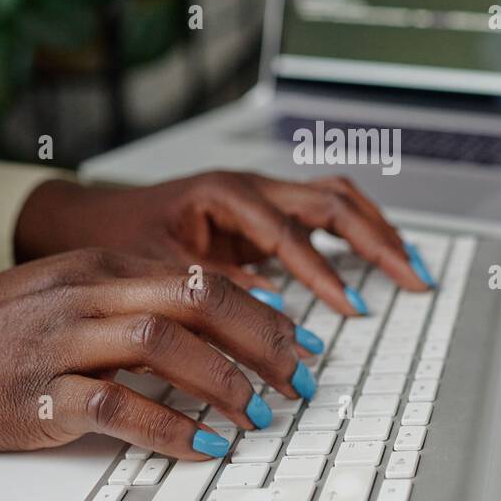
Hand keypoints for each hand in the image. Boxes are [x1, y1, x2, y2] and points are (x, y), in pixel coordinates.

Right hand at [0, 249, 324, 469]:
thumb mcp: (62, 296)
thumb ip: (129, 302)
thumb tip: (207, 331)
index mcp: (98, 267)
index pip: (203, 278)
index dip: (264, 312)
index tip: (301, 342)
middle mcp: (86, 293)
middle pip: (199, 301)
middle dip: (263, 341)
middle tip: (300, 379)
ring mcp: (60, 340)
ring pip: (165, 345)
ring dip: (224, 383)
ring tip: (258, 415)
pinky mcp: (37, 393)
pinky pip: (117, 406)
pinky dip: (167, 428)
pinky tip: (198, 445)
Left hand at [14, 173, 435, 315]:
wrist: (88, 220)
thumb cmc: (115, 236)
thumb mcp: (156, 269)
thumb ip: (212, 288)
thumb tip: (270, 314)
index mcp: (223, 192)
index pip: (289, 232)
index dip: (322, 272)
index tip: (348, 309)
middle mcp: (250, 187)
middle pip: (332, 202)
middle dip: (376, 240)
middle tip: (411, 277)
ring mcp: (261, 198)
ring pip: (336, 201)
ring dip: (376, 230)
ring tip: (410, 265)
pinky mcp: (264, 216)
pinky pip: (323, 216)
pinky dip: (355, 235)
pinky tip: (377, 259)